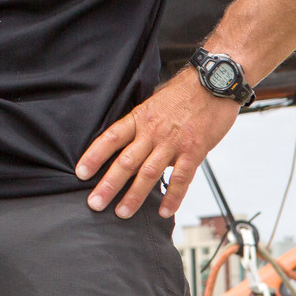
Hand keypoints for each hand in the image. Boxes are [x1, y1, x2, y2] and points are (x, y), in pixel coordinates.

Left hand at [76, 67, 240, 218]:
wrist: (214, 83)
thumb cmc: (183, 93)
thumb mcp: (153, 103)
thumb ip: (141, 124)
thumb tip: (128, 143)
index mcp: (140, 118)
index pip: (111, 138)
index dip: (94, 156)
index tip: (80, 172)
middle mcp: (153, 132)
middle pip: (126, 161)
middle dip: (109, 184)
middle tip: (95, 203)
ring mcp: (174, 143)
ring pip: (149, 173)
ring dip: (134, 196)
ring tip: (122, 212)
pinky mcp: (195, 152)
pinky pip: (182, 179)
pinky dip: (172, 197)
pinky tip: (164, 212)